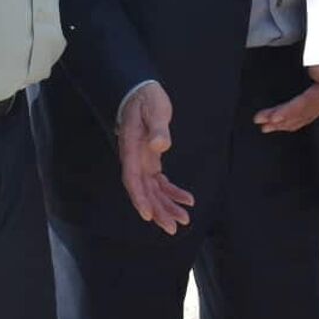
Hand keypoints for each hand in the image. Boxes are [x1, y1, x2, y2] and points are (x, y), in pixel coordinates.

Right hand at [118, 82, 193, 233]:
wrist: (141, 91)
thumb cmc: (146, 99)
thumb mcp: (154, 109)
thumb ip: (157, 127)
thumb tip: (160, 145)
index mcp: (132, 149)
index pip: (132, 179)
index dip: (140, 199)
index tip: (148, 216)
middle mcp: (135, 159)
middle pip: (143, 191)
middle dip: (157, 211)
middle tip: (174, 227)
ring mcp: (142, 162)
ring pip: (152, 191)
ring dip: (166, 206)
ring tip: (183, 220)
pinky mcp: (151, 160)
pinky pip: (160, 182)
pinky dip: (172, 192)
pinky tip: (187, 200)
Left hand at [254, 55, 318, 133]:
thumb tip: (317, 74)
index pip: (306, 103)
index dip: (289, 111)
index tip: (273, 117)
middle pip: (302, 113)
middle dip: (280, 119)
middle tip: (261, 122)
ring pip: (304, 117)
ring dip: (284, 123)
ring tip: (265, 127)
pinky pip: (308, 116)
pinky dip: (293, 121)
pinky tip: (282, 125)